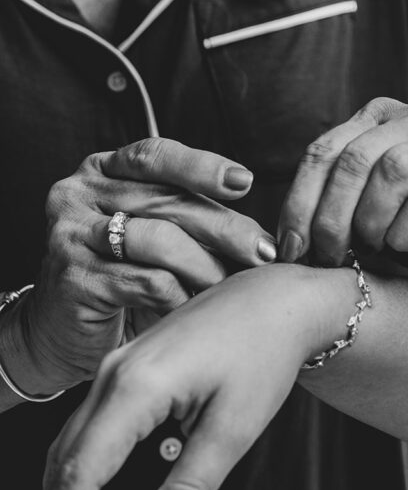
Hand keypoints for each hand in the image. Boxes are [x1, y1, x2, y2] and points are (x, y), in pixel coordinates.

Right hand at [7, 138, 275, 394]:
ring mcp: (71, 234)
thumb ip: (187, 219)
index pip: (154, 155)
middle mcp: (79, 193)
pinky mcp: (75, 278)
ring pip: (158, 239)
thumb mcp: (152, 237)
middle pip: (166, 200)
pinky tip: (193, 307)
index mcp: (101, 171)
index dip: (201, 166)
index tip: (244, 181)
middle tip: (263, 251)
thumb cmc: (120, 281)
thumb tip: (260, 232)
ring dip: (205, 266)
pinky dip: (180, 295)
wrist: (61, 334)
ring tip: (230, 286)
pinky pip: (146, 281)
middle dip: (223, 226)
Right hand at [17, 264, 354, 489]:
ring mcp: (116, 367)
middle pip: (63, 459)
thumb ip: (191, 488)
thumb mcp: (234, 427)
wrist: (274, 298)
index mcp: (136, 387)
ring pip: (68, 442)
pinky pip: (85, 424)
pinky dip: (71, 466)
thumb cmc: (262, 354)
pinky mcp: (127, 367)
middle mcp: (114, 374)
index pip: (82, 472)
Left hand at [278, 98, 407, 270]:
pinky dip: (406, 232)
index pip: (321, 152)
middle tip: (327, 258)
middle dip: (328, 218)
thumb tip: (285, 246)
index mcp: (379, 119)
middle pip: (351, 160)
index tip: (289, 250)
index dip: (298, 204)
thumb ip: (336, 209)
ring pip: (388, 171)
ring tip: (374, 248)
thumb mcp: (375, 209)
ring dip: (370, 222)